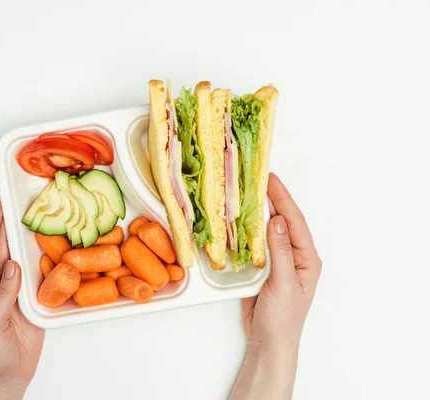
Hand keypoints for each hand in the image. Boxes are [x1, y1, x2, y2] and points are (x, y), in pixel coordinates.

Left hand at [0, 200, 44, 399]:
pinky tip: (51, 246)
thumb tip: (12, 266)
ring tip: (35, 217)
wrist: (7, 377)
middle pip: (3, 248)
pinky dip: (44, 259)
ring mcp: (16, 291)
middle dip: (7, 224)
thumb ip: (2, 296)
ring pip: (21, 257)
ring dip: (25, 238)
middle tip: (17, 202)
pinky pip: (39, 274)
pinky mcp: (32, 300)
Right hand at [230, 173, 321, 399]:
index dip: (282, 198)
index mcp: (307, 258)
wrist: (269, 343)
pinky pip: (255, 244)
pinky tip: (237, 220)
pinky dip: (246, 231)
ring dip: (257, 212)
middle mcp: (294, 255)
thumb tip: (277, 220)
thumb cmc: (282, 319)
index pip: (294, 221)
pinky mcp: (263, 268)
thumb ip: (280, 252)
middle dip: (271, 199)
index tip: (270, 179)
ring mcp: (278, 261)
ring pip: (267, 230)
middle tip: (256, 178)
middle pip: (282, 221)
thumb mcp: (284, 284)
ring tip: (245, 192)